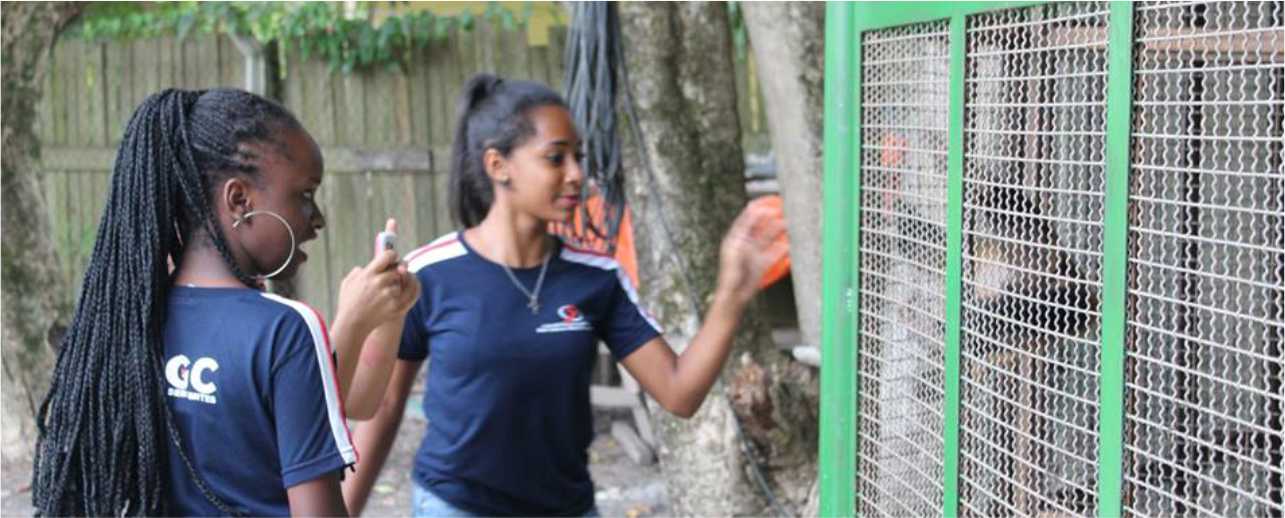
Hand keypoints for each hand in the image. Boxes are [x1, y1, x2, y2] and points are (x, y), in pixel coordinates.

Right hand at [334, 219, 419, 333]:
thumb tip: (368, 266)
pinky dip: (414, 288)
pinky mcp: (396, 307)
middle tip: (400, 270)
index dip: (392, 255)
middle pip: (398, 269)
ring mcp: (389, 296)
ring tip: (401, 281)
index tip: (393, 258)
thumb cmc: (348, 303)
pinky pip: (412, 293)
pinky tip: (412, 285)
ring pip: (404, 281)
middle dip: (398, 269)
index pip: (388, 255)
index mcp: (368, 274)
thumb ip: (358, 271)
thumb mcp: (348, 282)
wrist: (352, 325)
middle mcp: (379, 283)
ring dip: (404, 281)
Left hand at [715, 200, 788, 305]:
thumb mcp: (735, 247)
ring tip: (788, 224)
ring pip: (769, 239)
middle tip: (780, 211)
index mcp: (735, 239)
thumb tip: (751, 215)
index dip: (754, 211)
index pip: (745, 221)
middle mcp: (745, 245)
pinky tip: (789, 245)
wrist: (734, 294)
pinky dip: (782, 249)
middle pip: (759, 228)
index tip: (764, 203)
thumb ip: (744, 230)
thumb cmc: (730, 272)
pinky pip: (774, 254)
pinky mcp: (762, 265)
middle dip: (769, 219)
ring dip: (778, 232)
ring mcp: (754, 254)